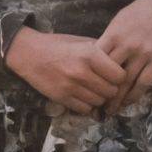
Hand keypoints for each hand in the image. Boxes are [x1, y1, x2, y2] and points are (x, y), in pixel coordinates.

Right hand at [5, 27, 129, 116]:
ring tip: (93, 89)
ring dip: (99, 98)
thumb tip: (122, 62)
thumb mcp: (82, 42)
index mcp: (90, 54)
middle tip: (105, 84)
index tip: (115, 75)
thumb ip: (102, 51)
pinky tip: (83, 95)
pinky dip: (87, 105)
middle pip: (111, 91)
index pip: (120, 76)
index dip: (120, 77)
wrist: (29, 53)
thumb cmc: (58, 45)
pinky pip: (85, 109)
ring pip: (99, 102)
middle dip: (111, 89)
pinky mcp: (62, 98)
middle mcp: (82, 72)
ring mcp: (71, 87)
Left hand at [96, 0, 151, 104]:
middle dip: (101, 92)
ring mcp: (143, 55)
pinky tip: (127, 102)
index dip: (90, 77)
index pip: (96, 61)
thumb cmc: (136, 14)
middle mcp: (127, 46)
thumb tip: (93, 62)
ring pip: (126, 83)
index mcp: (113, 35)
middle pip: (109, 75)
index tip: (85, 88)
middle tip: (95, 104)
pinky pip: (143, 83)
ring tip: (110, 110)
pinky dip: (134, 96)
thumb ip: (106, 42)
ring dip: (117, 100)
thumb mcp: (116, 23)